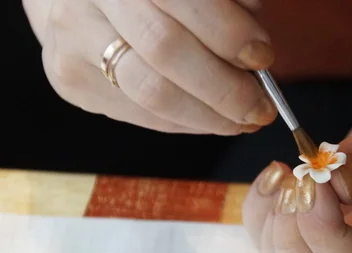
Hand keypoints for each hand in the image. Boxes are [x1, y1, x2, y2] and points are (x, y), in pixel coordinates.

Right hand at [23, 0, 274, 133]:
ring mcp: (72, 41)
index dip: (228, 33)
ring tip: (242, 121)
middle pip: (165, 49)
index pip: (180, 0)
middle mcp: (89, 0)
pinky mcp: (70, 80)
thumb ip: (225, 7)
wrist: (77, 1)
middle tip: (259, 107)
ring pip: (151, 92)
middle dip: (224, 87)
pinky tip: (210, 119)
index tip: (263, 57)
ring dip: (208, 116)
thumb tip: (257, 56)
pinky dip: (186, 122)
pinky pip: (141, 114)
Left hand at [242, 67, 351, 252]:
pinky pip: (282, 252)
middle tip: (296, 188)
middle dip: (292, 247)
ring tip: (285, 178)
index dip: (324, 235)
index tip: (314, 182)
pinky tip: (279, 178)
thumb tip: (330, 182)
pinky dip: (263, 220)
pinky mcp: (335, 231)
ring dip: (272, 237)